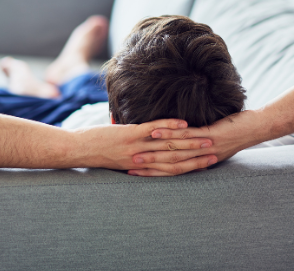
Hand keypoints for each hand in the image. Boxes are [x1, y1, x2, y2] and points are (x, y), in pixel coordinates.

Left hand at [74, 119, 216, 175]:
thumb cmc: (96, 153)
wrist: (77, 151)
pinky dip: (169, 126)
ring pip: (168, 146)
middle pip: (175, 159)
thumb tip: (145, 151)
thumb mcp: (119, 158)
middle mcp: (142, 160)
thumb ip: (135, 155)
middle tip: (216, 152)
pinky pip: (153, 130)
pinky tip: (184, 123)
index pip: (171, 169)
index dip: (191, 166)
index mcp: (141, 167)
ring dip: (190, 141)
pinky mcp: (129, 135)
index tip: (208, 163)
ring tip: (208, 139)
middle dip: (197, 156)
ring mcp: (136, 147)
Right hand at [128, 109, 264, 176]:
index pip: (171, 171)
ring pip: (175, 151)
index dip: (152, 172)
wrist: (255, 129)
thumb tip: (181, 146)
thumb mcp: (213, 142)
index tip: (133, 173)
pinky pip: (186, 135)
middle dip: (148, 166)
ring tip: (134, 151)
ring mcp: (204, 147)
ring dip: (154, 151)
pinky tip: (153, 131)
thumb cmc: (234, 133)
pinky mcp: (210, 135)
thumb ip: (196, 146)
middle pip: (170, 165)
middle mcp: (200, 159)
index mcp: (199, 163)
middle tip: (128, 166)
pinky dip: (168, 132)